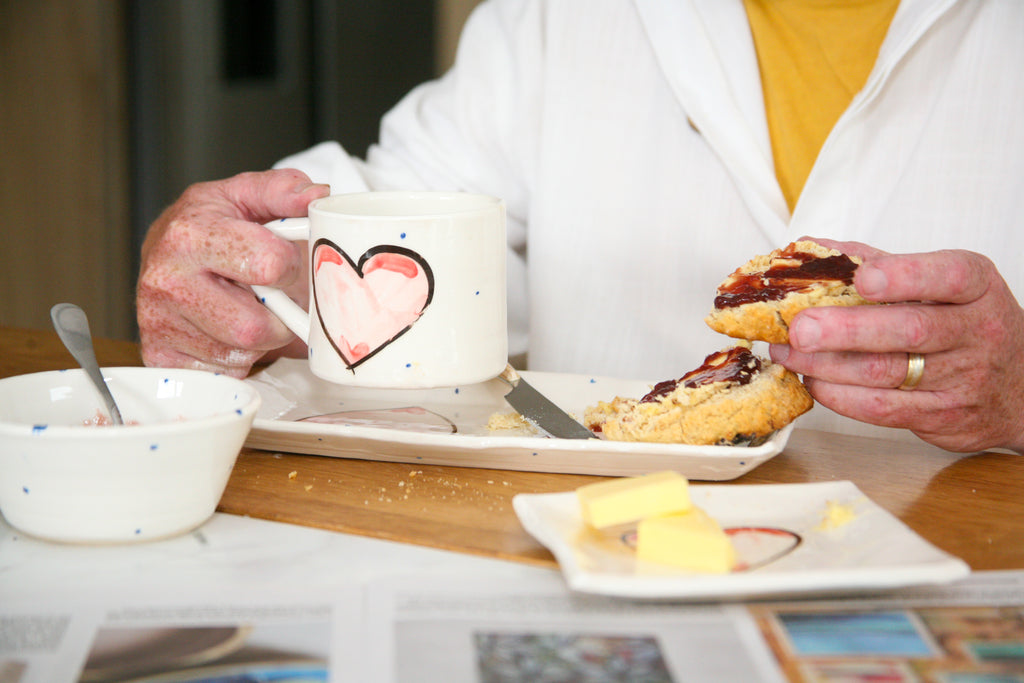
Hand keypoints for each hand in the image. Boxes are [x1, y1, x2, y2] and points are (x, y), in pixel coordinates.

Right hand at [136, 169, 329, 376]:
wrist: (169, 255)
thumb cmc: (214, 226)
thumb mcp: (246, 195)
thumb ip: (284, 190)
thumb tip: (317, 196)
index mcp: (189, 234)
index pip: (268, 265)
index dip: (287, 266)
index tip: (280, 261)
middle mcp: (166, 280)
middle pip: (254, 326)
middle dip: (277, 315)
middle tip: (270, 296)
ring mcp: (158, 323)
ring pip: (243, 354)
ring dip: (259, 338)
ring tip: (245, 307)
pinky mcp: (160, 357)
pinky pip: (224, 373)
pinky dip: (237, 358)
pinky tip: (225, 330)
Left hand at [769, 238, 1023, 452]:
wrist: (1019, 389)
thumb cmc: (966, 325)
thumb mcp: (942, 285)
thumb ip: (881, 263)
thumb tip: (811, 249)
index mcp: (975, 286)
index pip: (948, 276)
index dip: (904, 276)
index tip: (863, 277)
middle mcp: (975, 330)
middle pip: (909, 329)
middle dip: (846, 329)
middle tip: (801, 327)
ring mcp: (961, 377)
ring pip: (886, 372)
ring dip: (826, 363)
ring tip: (789, 351)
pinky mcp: (942, 416)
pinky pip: (883, 409)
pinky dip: (839, 395)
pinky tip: (814, 380)